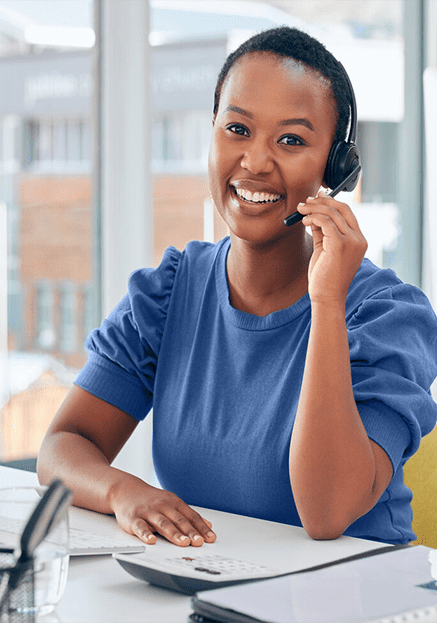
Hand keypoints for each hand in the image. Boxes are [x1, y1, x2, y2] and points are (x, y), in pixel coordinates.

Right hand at [110, 477, 216, 546]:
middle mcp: (163, 506)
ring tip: (183, 543)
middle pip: (179, 520)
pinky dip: (146, 534)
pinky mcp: (133, 518)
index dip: (201, 528)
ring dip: (174, 534)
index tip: (211, 538)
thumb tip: (207, 525)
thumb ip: (189, 515)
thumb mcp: (172, 503)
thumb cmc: (152, 500)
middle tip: (199, 542)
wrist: (126, 490)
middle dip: (190, 532)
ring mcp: (148, 512)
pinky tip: (151, 541)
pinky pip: (140, 527)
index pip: (191, 516)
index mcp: (174, 503)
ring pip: (163, 523)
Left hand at [298, 190, 366, 306]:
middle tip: (305, 201)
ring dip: (313, 209)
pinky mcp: (341, 245)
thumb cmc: (325, 278)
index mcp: (359, 240)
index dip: (331, 202)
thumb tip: (314, 215)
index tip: (316, 198)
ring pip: (332, 214)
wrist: (327, 298)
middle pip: (342, 209)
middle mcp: (359, 239)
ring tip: (300, 211)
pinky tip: (304, 222)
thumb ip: (323, 232)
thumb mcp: (325, 250)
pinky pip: (326, 222)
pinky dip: (313, 218)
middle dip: (322, 201)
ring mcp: (352, 242)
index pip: (347, 213)